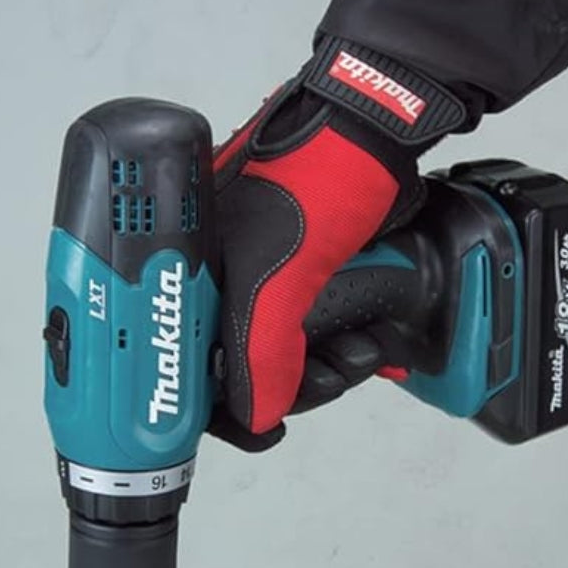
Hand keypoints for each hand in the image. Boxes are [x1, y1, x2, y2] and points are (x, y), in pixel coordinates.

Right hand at [209, 36, 465, 450]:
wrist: (385, 134)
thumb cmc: (317, 173)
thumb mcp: (278, 266)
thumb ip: (259, 347)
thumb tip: (253, 416)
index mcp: (192, 279)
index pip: (183, 365)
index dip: (214, 408)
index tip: (254, 433)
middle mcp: (223, 289)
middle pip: (242, 377)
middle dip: (292, 390)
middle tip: (327, 376)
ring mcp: (270, 291)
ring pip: (287, 367)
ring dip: (329, 374)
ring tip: (360, 350)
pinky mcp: (311, 291)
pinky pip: (321, 346)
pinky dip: (348, 356)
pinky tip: (370, 345)